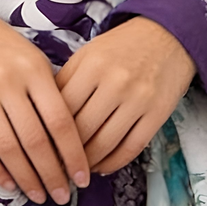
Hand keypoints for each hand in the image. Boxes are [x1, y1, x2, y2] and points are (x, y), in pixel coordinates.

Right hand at [0, 0, 89, 203]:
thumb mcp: (29, 55)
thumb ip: (47, 89)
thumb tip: (67, 136)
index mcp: (34, 69)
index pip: (61, 122)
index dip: (74, 155)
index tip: (82, 178)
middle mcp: (9, 82)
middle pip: (36, 141)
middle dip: (52, 174)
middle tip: (62, 196)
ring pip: (8, 148)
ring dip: (26, 178)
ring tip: (38, 195)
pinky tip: (7, 183)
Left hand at [55, 17, 196, 174]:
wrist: (166, 36)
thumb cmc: (121, 47)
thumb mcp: (88, 53)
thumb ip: (67, 80)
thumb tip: (44, 115)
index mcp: (92, 65)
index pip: (62, 108)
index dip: (48, 132)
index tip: (40, 146)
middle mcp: (114, 83)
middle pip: (81, 130)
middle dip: (65, 153)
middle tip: (55, 165)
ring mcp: (138, 100)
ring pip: (105, 143)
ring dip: (87, 162)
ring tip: (76, 169)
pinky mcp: (158, 114)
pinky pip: (132, 147)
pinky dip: (114, 162)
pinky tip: (102, 166)